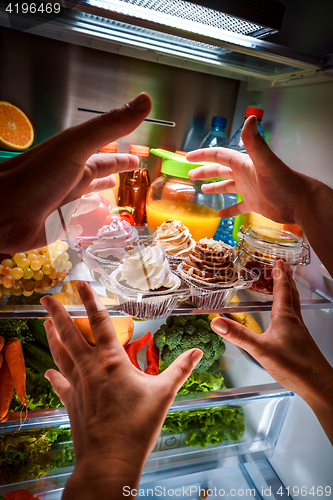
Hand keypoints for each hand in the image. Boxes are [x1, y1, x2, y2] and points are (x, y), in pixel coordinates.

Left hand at [1, 93, 151, 252]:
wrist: (4, 210)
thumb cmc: (38, 177)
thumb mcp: (77, 145)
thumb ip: (110, 125)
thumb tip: (145, 100)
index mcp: (76, 161)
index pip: (106, 157)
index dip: (122, 157)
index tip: (136, 157)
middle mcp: (69, 179)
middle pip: (96, 174)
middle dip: (112, 171)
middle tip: (129, 169)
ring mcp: (61, 202)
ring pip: (84, 197)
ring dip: (97, 194)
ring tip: (110, 193)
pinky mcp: (55, 225)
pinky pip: (73, 222)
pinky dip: (81, 221)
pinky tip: (84, 222)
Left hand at [40, 284, 201, 498]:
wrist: (110, 459)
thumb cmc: (138, 425)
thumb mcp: (164, 393)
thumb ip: (180, 368)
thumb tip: (199, 350)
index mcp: (112, 360)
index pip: (98, 322)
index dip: (89, 300)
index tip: (79, 283)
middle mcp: (90, 367)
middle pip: (69, 333)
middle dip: (57, 312)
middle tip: (46, 298)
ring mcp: (77, 384)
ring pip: (60, 353)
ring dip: (52, 336)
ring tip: (46, 322)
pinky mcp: (71, 401)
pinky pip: (59, 382)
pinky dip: (53, 374)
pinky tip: (47, 371)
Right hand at [187, 115, 307, 223]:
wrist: (300, 202)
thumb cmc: (283, 183)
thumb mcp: (265, 162)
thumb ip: (255, 142)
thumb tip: (249, 118)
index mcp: (243, 164)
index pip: (219, 156)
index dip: (203, 155)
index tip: (189, 156)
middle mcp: (245, 174)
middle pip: (220, 170)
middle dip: (205, 170)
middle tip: (190, 174)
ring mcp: (249, 189)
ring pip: (227, 186)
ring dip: (214, 187)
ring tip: (202, 189)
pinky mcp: (254, 203)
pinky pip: (237, 206)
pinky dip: (228, 210)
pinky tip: (219, 214)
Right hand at [210, 261, 332, 443]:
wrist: (318, 384)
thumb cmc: (294, 366)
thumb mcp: (261, 350)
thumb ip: (238, 335)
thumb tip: (217, 321)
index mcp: (285, 316)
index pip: (282, 288)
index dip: (279, 272)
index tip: (276, 259)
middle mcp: (294, 319)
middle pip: (291, 292)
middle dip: (285, 276)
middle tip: (282, 264)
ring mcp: (299, 329)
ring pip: (294, 302)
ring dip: (288, 289)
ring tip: (284, 282)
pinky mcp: (300, 339)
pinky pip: (294, 314)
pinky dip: (289, 304)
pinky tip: (284, 314)